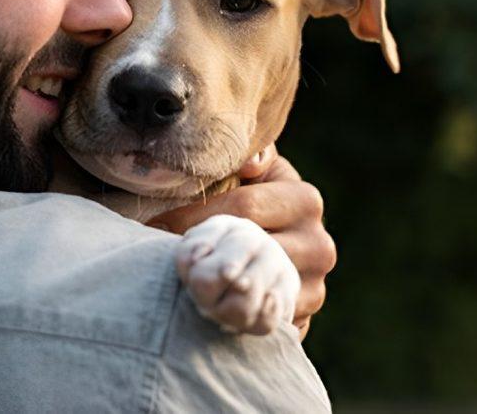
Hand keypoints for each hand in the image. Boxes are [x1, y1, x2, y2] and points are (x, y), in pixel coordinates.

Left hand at [147, 145, 335, 338]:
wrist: (272, 241)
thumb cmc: (251, 195)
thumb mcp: (252, 168)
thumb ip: (251, 155)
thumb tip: (250, 162)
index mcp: (305, 199)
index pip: (244, 207)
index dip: (195, 216)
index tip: (158, 224)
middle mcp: (319, 244)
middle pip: (249, 252)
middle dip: (202, 254)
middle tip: (163, 257)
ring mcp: (314, 286)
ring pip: (255, 289)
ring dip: (212, 288)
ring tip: (177, 282)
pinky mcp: (301, 317)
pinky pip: (262, 320)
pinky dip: (230, 315)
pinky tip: (203, 307)